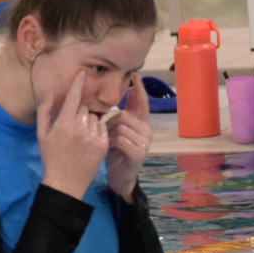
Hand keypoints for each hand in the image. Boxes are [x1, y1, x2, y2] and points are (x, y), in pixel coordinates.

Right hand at [37, 71, 108, 199]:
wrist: (65, 182)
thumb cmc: (51, 157)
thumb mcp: (42, 135)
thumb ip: (45, 112)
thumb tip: (50, 94)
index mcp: (63, 124)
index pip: (73, 98)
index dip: (77, 84)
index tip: (82, 73)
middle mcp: (79, 128)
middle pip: (83, 108)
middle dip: (78, 114)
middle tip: (71, 130)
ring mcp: (93, 137)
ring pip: (93, 118)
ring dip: (88, 123)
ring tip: (79, 139)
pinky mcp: (103, 145)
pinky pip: (102, 129)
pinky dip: (96, 133)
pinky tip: (88, 144)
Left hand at [105, 73, 151, 202]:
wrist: (120, 178)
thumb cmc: (116, 153)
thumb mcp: (118, 132)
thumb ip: (121, 116)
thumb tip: (123, 94)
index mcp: (142, 124)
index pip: (142, 102)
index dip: (139, 89)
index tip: (136, 75)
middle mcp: (147, 131)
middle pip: (124, 114)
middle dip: (110, 122)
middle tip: (106, 133)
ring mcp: (145, 142)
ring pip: (121, 126)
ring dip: (109, 133)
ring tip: (108, 143)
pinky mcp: (139, 152)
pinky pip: (120, 138)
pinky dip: (110, 142)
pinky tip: (110, 149)